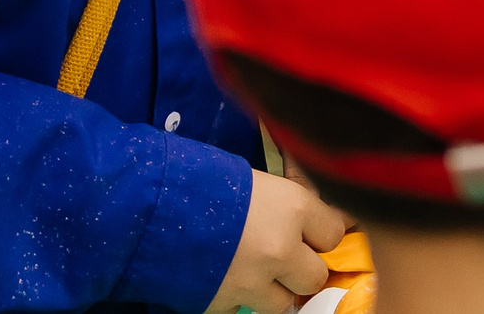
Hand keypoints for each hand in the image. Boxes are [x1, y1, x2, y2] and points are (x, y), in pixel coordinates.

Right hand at [204, 169, 345, 313]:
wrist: (149, 207)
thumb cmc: (204, 182)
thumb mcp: (257, 182)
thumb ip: (287, 206)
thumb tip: (310, 220)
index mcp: (294, 208)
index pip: (334, 234)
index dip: (320, 235)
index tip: (309, 235)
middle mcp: (282, 248)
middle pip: (315, 277)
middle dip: (301, 270)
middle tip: (282, 259)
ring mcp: (253, 282)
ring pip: (284, 303)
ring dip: (272, 290)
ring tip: (251, 272)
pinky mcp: (224, 304)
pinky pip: (245, 311)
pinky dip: (239, 300)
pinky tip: (225, 280)